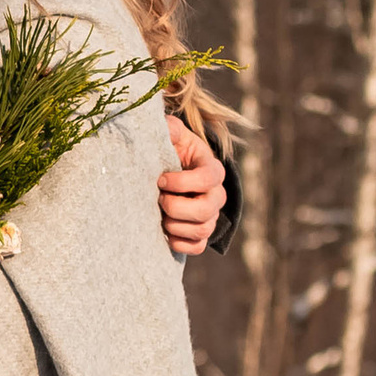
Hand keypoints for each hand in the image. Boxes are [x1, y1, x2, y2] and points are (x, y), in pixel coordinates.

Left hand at [159, 120, 224, 257]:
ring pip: (202, 230)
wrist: (174, 172)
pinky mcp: (202, 233)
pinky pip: (197, 247)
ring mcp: (211, 216)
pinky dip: (179, 243)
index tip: (160, 179)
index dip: (181, 182)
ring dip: (175, 225)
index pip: (207, 179)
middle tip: (158, 199)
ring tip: (160, 215)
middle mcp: (217, 195)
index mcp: (212, 169)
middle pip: (205, 210)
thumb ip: (171, 129)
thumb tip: (167, 128)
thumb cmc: (174, 150)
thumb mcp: (174, 135)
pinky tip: (165, 232)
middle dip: (175, 207)